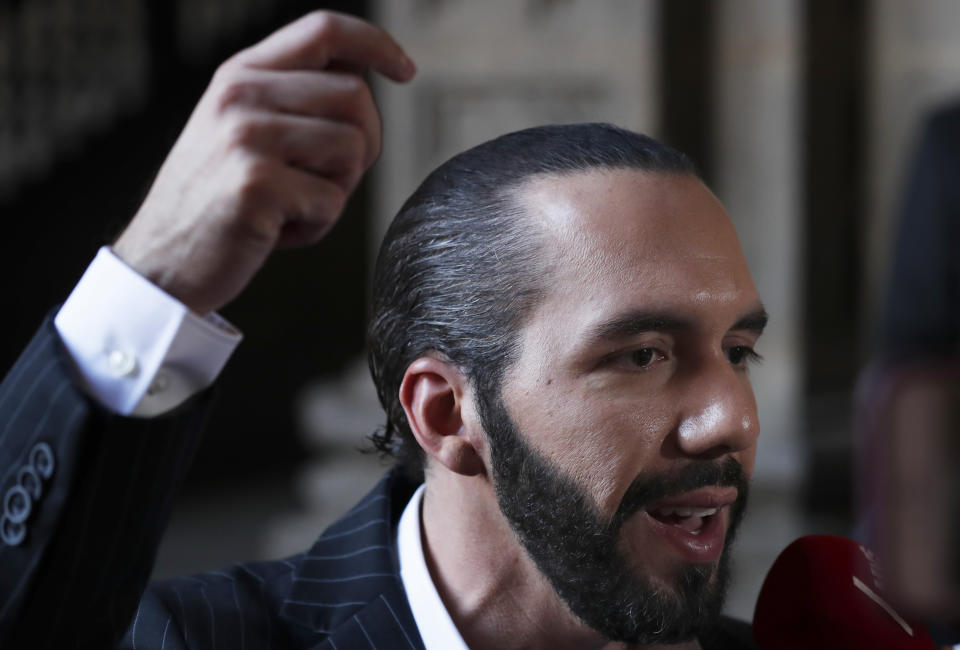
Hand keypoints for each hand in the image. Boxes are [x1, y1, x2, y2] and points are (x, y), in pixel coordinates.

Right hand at [113, 11, 414, 314]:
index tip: (406, 70)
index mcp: (240, 74)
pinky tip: (277, 233)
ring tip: (293, 207)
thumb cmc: (217, 202)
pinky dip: (318, 227)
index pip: (323, 31)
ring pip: (352, 149)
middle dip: (364, 146)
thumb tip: (364, 78)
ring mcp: (245, 137)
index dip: (376, 44)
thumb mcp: (242, 131)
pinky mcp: (256, 185)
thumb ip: (292, 100)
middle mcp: (240, 95)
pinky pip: (332, 201)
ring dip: (338, 190)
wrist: (160, 263)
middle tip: (328, 182)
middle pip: (355, 97)